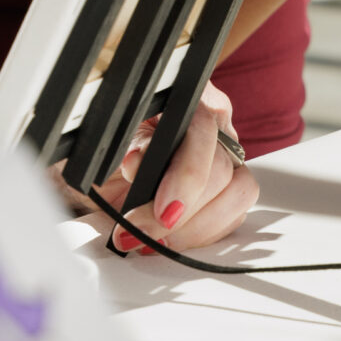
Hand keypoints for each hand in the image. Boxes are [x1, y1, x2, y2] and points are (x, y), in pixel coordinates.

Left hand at [87, 85, 258, 255]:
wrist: (103, 177)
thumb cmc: (108, 154)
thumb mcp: (108, 146)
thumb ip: (127, 147)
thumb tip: (137, 161)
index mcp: (186, 100)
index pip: (202, 129)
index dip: (186, 174)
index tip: (162, 209)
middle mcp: (214, 127)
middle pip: (221, 170)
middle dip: (182, 213)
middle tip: (139, 230)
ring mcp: (226, 159)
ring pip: (237, 196)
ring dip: (194, 229)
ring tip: (152, 240)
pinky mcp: (228, 193)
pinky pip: (232, 218)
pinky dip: (199, 236)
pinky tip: (167, 240)